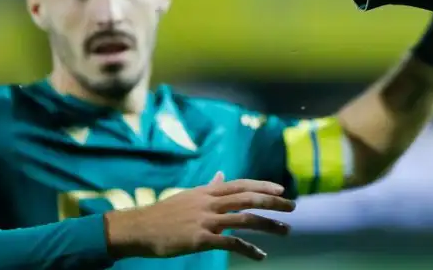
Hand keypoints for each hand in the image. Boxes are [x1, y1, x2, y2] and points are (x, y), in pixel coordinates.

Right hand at [104, 172, 293, 260]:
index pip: (241, 184)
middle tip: (292, 207)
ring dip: (269, 225)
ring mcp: (205, 220)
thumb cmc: (164, 213)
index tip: (281, 189)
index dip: (263, 185)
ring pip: (245, 219)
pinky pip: (230, 243)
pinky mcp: (200, 239)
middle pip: (248, 198)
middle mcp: (209, 202)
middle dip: (273, 202)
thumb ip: (209, 187)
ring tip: (285, 231)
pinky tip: (260, 256)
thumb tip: (221, 175)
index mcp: (207, 191)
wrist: (140, 229)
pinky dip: (249, 249)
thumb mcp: (189, 196)